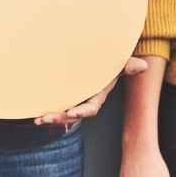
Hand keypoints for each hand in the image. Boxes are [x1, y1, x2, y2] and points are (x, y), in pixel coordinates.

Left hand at [33, 57, 148, 125]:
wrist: (92, 56)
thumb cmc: (105, 60)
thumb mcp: (116, 63)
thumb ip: (126, 65)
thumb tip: (143, 66)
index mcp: (97, 95)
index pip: (91, 107)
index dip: (82, 111)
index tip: (72, 112)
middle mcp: (83, 100)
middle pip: (72, 114)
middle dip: (60, 117)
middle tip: (45, 118)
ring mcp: (71, 98)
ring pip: (61, 112)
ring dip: (50, 117)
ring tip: (37, 120)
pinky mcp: (61, 94)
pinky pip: (52, 104)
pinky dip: (43, 109)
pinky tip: (32, 114)